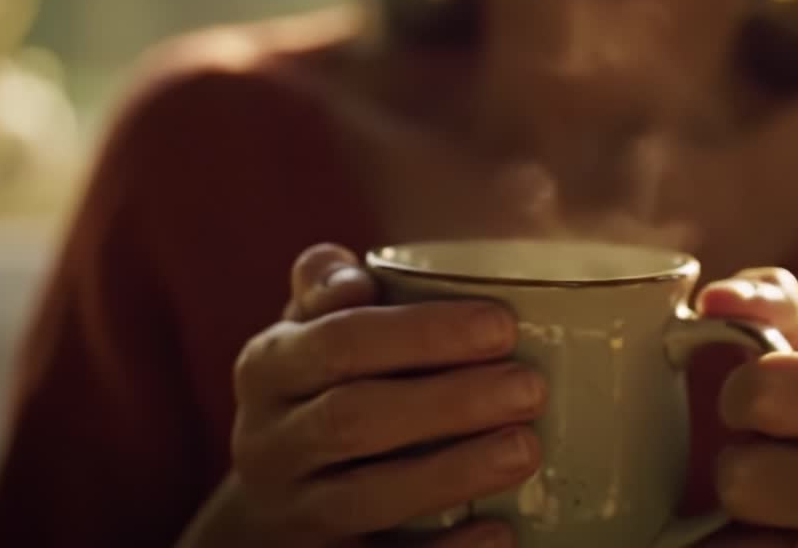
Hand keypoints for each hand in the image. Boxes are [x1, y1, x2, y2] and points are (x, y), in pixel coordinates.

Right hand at [180, 244, 544, 547]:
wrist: (269, 508)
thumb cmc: (317, 392)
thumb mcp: (309, 332)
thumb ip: (328, 287)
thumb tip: (355, 276)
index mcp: (269, 367)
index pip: (340, 341)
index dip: (422, 334)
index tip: (501, 326)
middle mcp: (269, 442)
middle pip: (354, 419)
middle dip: (448, 403)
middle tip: (529, 388)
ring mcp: (293, 512)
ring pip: (367, 496)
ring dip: (451, 473)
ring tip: (525, 449)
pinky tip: (500, 532)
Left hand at [696, 268, 797, 546]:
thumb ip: (773, 307)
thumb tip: (712, 298)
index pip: (759, 391)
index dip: (744, 399)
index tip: (773, 411)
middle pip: (739, 478)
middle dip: (742, 467)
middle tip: (781, 468)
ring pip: (733, 544)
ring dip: (744, 529)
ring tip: (790, 519)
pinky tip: (791, 547)